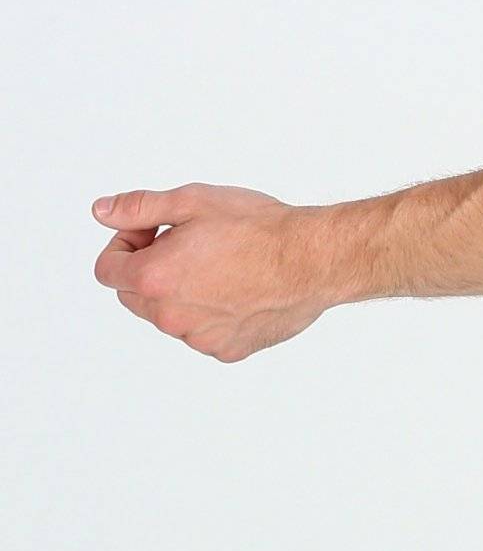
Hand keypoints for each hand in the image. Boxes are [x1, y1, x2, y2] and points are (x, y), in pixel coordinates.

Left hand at [91, 182, 327, 362]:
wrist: (311, 260)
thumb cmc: (259, 228)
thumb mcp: (194, 200)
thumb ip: (141, 207)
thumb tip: (102, 211)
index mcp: (153, 277)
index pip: (108, 269)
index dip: (125, 243)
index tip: (153, 231)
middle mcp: (169, 316)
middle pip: (134, 295)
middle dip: (151, 269)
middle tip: (191, 243)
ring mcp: (197, 338)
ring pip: (171, 315)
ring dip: (182, 293)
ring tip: (224, 264)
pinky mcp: (226, 350)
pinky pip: (203, 332)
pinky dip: (212, 313)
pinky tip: (241, 287)